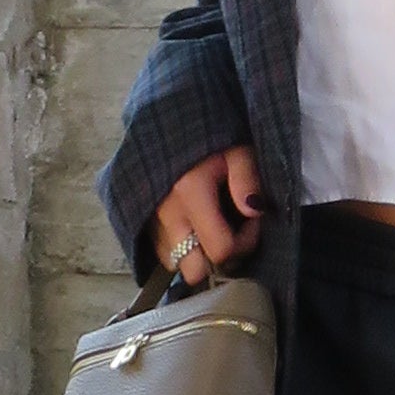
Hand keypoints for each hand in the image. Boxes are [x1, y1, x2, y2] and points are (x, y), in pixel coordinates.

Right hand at [151, 148, 261, 283]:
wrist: (168, 124)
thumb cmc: (208, 137)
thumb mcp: (236, 148)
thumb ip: (247, 178)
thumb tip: (254, 212)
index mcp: (189, 192)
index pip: (220, 250)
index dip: (245, 242)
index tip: (251, 219)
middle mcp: (165, 213)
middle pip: (193, 271)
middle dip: (217, 261)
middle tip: (231, 234)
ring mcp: (148, 220)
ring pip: (175, 265)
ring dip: (197, 256)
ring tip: (211, 229)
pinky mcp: (140, 223)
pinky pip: (161, 254)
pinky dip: (180, 249)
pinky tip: (194, 228)